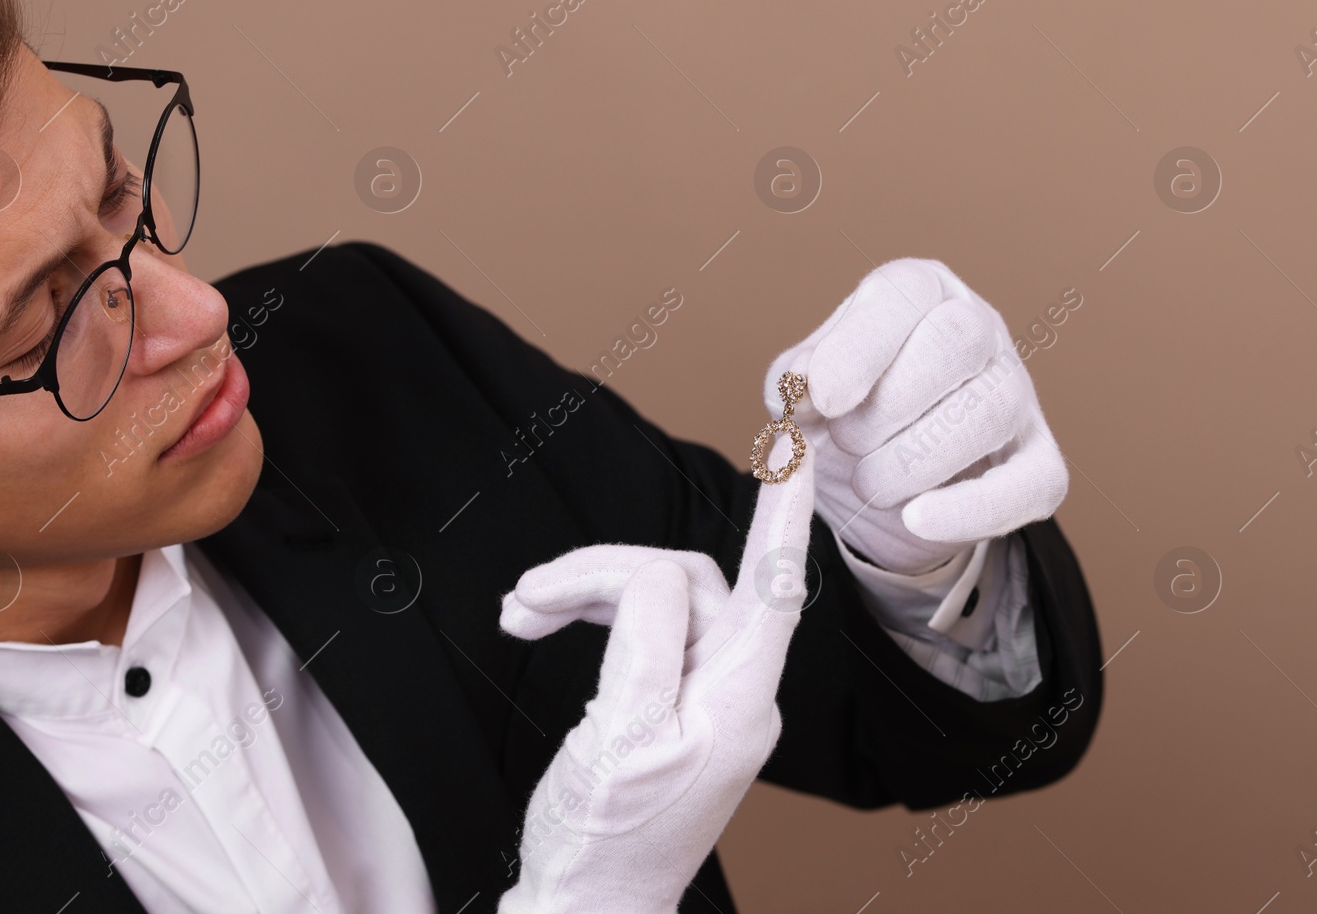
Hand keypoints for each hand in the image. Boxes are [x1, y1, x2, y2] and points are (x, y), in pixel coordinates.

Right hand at [496, 442, 817, 913]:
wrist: (587, 906)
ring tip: (520, 613)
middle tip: (527, 596)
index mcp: (738, 697)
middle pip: (683, 580)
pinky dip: (590, 617)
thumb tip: (654, 573)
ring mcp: (705, 696)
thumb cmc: (603, 837)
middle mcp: (735, 689)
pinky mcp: (673, 702)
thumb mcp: (620, 735)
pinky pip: (641, 631)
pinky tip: (539, 625)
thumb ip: (646, 640)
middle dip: (602, 570)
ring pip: (655, 598)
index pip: (775, 582)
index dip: (784, 509)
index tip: (796, 448)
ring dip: (585, 592)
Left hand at [764, 258, 1067, 573]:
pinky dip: (971, 509)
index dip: (860, 346)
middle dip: (890, 402)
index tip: (822, 398)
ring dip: (913, 459)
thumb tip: (803, 383)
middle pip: (958, 340)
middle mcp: (982, 331)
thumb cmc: (843, 415)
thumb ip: (796, 380)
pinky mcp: (1041, 464)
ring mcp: (1019, 396)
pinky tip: (916, 519)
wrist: (876, 487)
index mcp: (921, 293)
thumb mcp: (805, 390)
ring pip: (989, 411)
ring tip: (867, 482)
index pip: (905, 292)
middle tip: (846, 442)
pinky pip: (1030, 484)